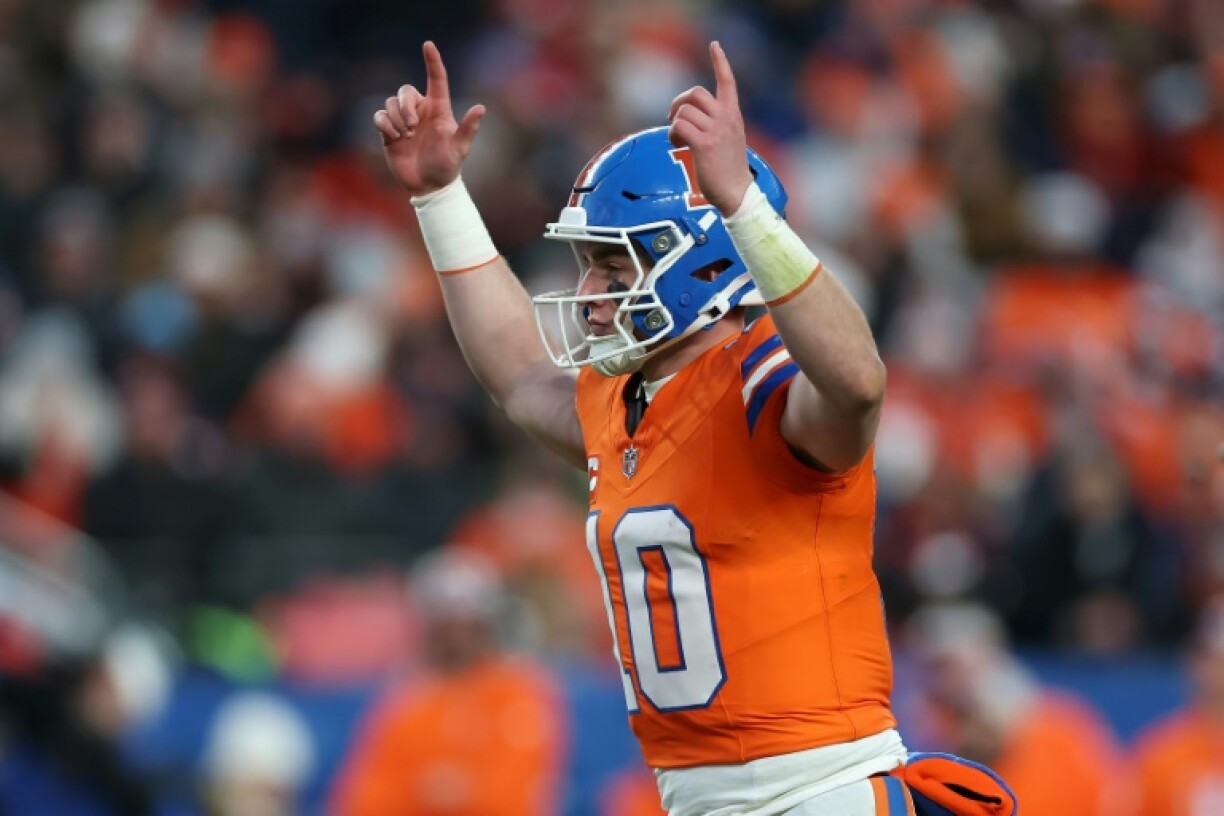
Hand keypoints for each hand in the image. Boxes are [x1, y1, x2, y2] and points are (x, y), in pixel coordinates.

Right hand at [373, 41, 485, 196]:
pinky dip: (384, 124)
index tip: (428, 44)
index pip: (436, 79)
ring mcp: (403, 121)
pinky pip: (379, 116)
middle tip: (412, 127)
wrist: (428, 186)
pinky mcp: (389, 132)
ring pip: (390, 103)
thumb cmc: (448, 166)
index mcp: (438, 110)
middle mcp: (420, 111)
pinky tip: (394, 138)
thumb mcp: (460, 149)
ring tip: (406, 137)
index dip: (432, 61)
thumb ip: (468, 128)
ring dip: (396, 119)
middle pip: (405, 90)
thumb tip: (481, 108)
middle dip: (405, 105)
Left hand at [667, 42, 753, 216]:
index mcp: (734, 115)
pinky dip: (672, 134)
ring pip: (684, 112)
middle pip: (696, 93)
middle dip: (679, 102)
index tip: (714, 45)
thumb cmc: (729, 170)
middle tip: (673, 117)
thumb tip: (688, 120)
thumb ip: (716, 124)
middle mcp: (726, 118)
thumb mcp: (729, 139)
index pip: (728, 81)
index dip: (720, 61)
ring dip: (674, 124)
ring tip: (677, 139)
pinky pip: (680, 127)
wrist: (737, 193)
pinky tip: (677, 144)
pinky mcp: (704, 144)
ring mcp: (716, 130)